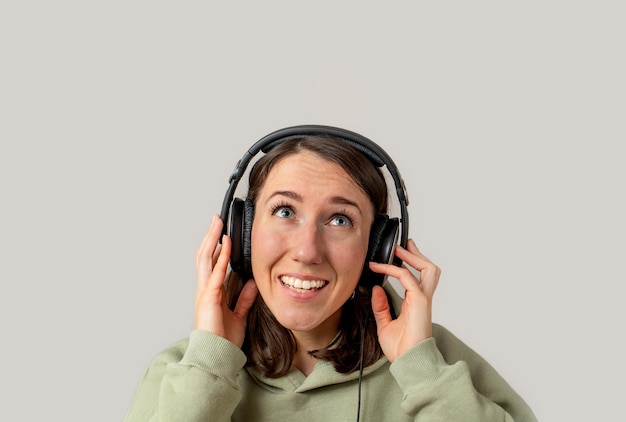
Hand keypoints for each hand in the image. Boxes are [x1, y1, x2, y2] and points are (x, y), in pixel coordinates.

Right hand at [194, 214, 257, 347]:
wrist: (218, 355)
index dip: (214, 246)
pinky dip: (220, 257)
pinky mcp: (209, 297)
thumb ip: (243, 299)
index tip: (221, 232)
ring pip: (205, 258)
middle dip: (210, 236)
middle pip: (204, 255)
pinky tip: (225, 244)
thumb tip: (251, 283)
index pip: (210, 262)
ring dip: (212, 239)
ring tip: (218, 224)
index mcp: (210, 292)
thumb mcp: (238, 314)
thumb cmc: (224, 340)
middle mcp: (205, 288)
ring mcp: (205, 291)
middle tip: (217, 219)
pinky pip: (216, 272)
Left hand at [370, 239, 439, 361]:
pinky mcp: (419, 301)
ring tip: (399, 249)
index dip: (408, 264)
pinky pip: (408, 277)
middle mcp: (422, 299)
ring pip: (428, 269)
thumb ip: (381, 306)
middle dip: (417, 254)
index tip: (395, 256)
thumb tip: (376, 289)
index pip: (417, 277)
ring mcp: (422, 299)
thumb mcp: (384, 324)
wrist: (408, 362)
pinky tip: (381, 267)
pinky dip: (394, 269)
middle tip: (404, 245)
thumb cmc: (401, 349)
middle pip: (428, 269)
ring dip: (413, 256)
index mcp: (416, 303)